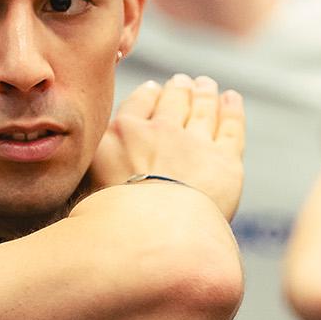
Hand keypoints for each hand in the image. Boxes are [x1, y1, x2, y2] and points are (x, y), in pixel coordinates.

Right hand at [90, 74, 246, 219]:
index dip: (150, 93)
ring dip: (205, 93)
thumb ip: (97, 162)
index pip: (140, 102)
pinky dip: (232, 110)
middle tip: (184, 81)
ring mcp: (195, 144)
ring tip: (206, 86)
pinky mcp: (225, 162)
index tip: (154, 88)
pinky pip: (231, 127)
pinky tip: (231, 99)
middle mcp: (160, 131)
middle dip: (180, 88)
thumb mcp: (88, 183)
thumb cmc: (115, 222)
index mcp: (123, 133)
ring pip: (204, 108)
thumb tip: (100, 158)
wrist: (153, 238)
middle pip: (174, 99)